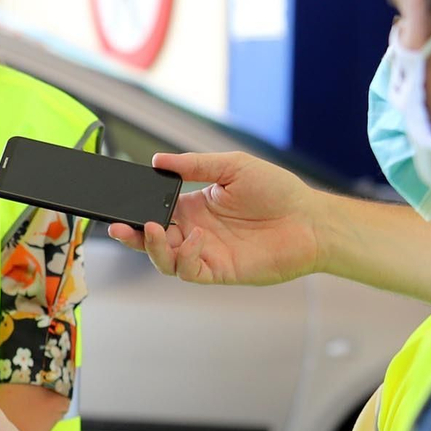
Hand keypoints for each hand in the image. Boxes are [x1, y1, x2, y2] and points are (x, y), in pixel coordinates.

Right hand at [105, 151, 321, 285]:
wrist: (311, 220)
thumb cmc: (278, 191)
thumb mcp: (232, 166)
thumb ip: (194, 165)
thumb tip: (157, 159)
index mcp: (192, 208)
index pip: (152, 212)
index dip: (134, 212)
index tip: (119, 205)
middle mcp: (193, 232)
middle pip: (150, 240)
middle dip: (130, 235)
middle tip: (118, 226)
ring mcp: (205, 253)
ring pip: (163, 259)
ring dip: (152, 247)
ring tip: (154, 229)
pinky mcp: (219, 271)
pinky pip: (189, 271)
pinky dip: (183, 257)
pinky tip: (194, 239)